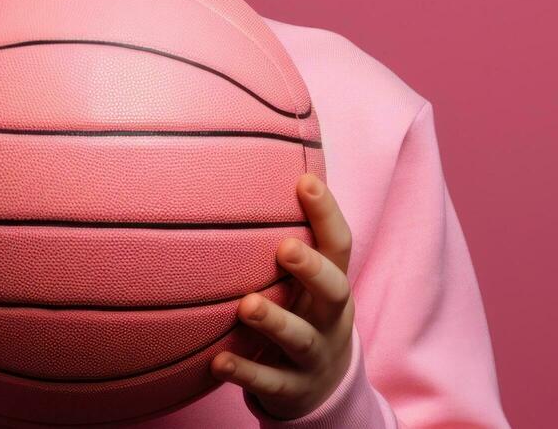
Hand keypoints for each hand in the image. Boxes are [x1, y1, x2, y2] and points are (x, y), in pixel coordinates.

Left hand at [210, 173, 355, 420]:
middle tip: (284, 247)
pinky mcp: (292, 390)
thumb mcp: (305, 283)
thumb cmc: (302, 314)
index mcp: (332, 285)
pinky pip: (270, 382)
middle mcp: (330, 318)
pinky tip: (217, 360)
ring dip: (275, 321)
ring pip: (301, 339)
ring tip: (245, 306)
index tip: (305, 181)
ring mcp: (313, 357)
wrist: (321, 391)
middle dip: (311, 269)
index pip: (340, 245)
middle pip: (333, 291)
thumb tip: (248, 167)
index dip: (327, 213)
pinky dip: (245, 372)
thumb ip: (289, 240)